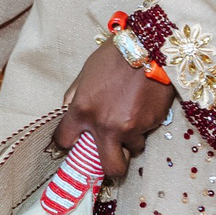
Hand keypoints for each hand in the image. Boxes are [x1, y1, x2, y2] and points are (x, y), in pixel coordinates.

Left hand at [52, 39, 175, 185]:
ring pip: (132, 149)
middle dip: (111, 166)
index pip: (65, 141)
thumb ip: (75, 96)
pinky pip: (146, 134)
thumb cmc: (114, 57)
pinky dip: (144, 125)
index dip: (69, 142)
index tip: (75, 140)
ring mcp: (129, 127)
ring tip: (132, 118)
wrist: (148, 47)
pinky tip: (143, 106)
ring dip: (131, 139)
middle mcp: (104, 125)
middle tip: (113, 154)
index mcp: (82, 110)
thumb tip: (68, 111)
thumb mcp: (86, 73)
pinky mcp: (150, 124)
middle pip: (109, 168)